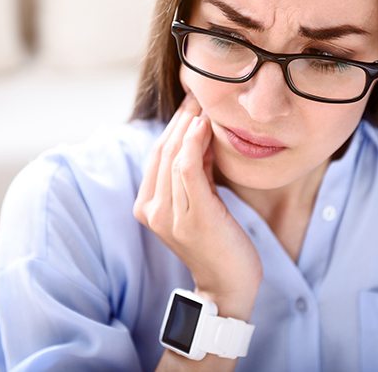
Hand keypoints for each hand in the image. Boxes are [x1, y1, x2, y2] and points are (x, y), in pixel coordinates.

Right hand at [133, 95, 261, 318]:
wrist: (229, 283)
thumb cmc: (218, 239)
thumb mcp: (200, 200)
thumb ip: (194, 172)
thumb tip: (200, 135)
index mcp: (148, 205)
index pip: (157, 154)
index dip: (172, 125)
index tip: (191, 103)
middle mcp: (152, 209)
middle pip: (162, 151)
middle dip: (180, 119)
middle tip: (198, 95)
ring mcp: (168, 214)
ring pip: (173, 155)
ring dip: (188, 125)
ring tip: (204, 103)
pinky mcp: (191, 216)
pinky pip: (186, 168)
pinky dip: (193, 142)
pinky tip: (204, 125)